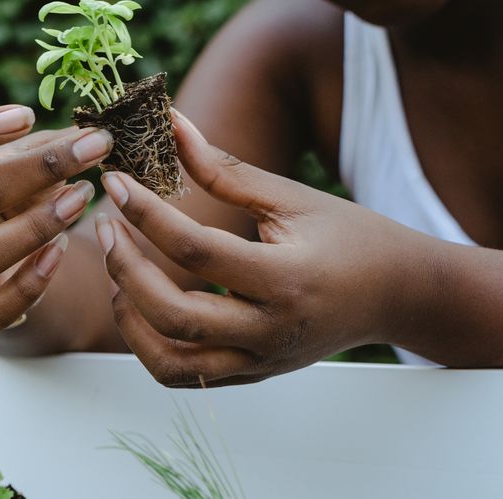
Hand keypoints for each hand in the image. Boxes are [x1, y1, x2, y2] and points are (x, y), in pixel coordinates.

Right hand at [0, 105, 112, 331]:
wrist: (5, 259)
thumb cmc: (14, 194)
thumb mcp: (23, 163)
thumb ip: (47, 147)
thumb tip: (93, 131)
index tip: (26, 114)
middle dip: (40, 170)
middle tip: (93, 148)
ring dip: (38, 226)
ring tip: (83, 196)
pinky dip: (30, 283)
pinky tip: (61, 250)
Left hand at [94, 109, 421, 385]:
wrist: (399, 294)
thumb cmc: (351, 235)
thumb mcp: (291, 196)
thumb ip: (225, 169)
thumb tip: (172, 127)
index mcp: (287, 279)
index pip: (197, 250)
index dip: (146, 213)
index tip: (115, 182)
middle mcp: (272, 330)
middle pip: (175, 316)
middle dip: (125, 268)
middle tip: (104, 225)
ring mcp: (261, 361)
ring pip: (173, 362)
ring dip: (130, 317)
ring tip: (115, 268)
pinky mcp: (253, 373)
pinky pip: (187, 375)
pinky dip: (150, 344)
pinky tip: (138, 302)